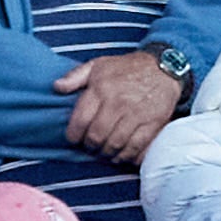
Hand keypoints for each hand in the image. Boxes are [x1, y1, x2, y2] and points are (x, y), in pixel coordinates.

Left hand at [55, 49, 185, 165]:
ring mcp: (136, 114)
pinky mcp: (153, 123)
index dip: (74, 135)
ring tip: (105, 152)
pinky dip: (127, 156)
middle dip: (90, 146)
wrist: (164, 67)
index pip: (81, 121)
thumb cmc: (127, 68)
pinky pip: (137, 147)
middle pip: (97, 137)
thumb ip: (75, 76)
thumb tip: (56, 87)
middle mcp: (118, 103)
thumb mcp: (98, 65)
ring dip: (107, 153)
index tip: (74, 139)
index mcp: (101, 89)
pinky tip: (122, 155)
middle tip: (91, 146)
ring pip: (115, 145)